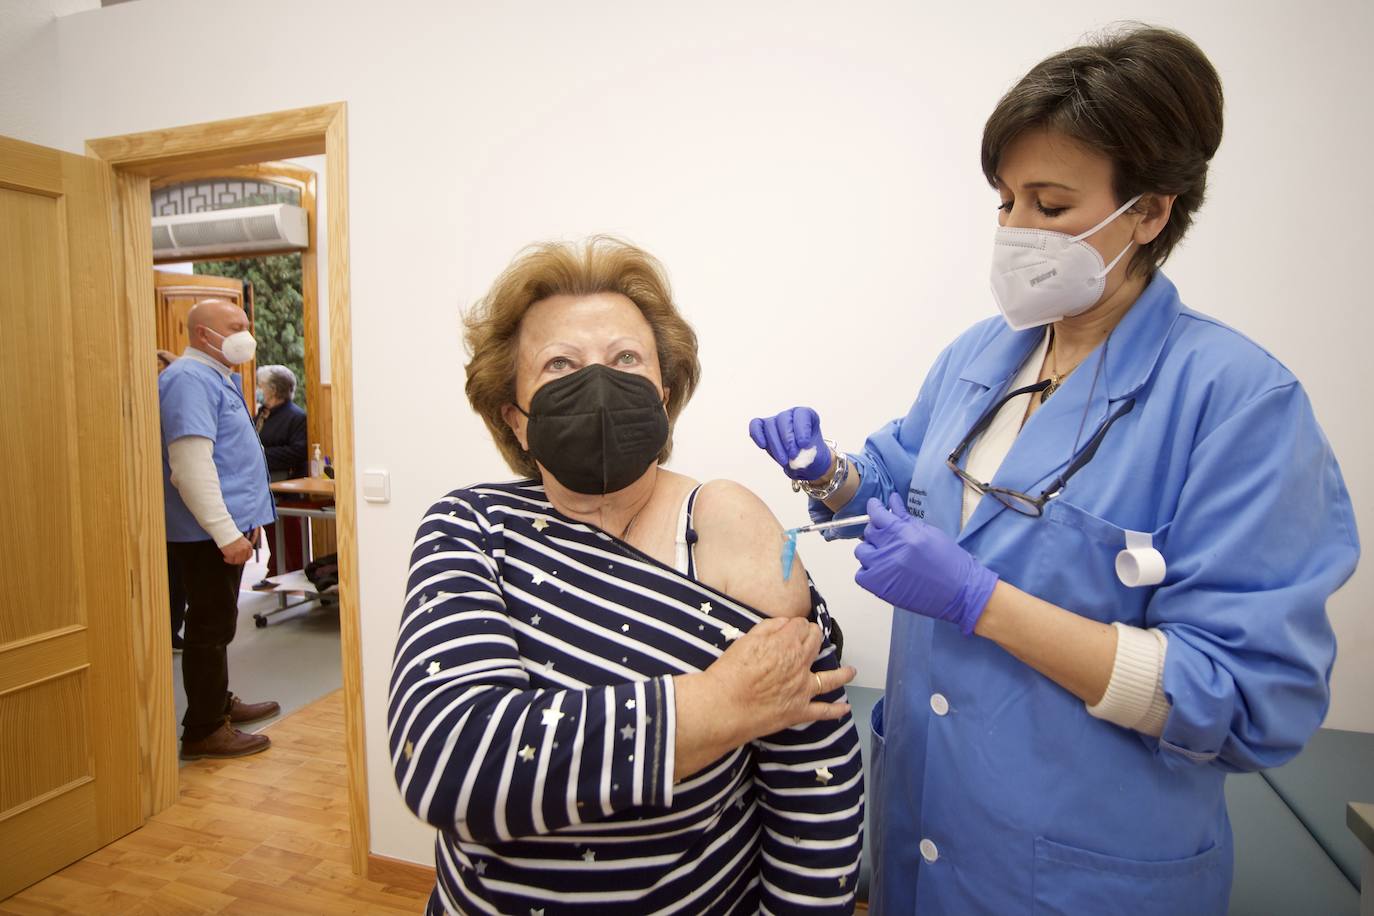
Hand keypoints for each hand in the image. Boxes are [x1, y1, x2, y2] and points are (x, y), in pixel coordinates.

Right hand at [221, 536, 252, 565]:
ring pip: (237, 561)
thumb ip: (243, 548)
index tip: (241, 559)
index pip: (249, 555)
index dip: (245, 558)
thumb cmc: (232, 535)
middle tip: (233, 560)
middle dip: (238, 561)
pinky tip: (225, 558)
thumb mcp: (242, 541)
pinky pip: (230, 560)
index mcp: (248, 546)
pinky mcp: (232, 554)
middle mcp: (245, 550)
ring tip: (228, 558)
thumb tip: (242, 556)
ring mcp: (238, 553)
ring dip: (232, 561)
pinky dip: (227, 560)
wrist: (226, 533)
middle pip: (243, 560)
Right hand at [707, 617, 854, 740]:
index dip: (796, 624)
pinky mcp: (799, 711)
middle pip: (816, 645)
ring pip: (830, 679)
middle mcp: (800, 664)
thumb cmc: (729, 672)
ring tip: (851, 672)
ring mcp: (803, 690)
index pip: (801, 625)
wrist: (725, 707)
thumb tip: (785, 623)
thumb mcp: (745, 640)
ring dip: (843, 674)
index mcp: (787, 643)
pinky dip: (836, 711)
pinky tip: (845, 709)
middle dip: (815, 638)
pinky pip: (823, 711)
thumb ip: (768, 628)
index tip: (791, 627)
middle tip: (812, 638)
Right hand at [748, 407, 832, 480]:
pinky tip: (762, 445)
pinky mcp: (763, 428)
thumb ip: (806, 452)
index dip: (802, 429)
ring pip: (770, 425)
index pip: (802, 414)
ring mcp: (775, 420)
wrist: (803, 464)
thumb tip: (793, 453)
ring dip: (776, 445)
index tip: (803, 444)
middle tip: (793, 455)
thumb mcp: (815, 454)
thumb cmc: (811, 456)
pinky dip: (757, 434)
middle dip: (788, 440)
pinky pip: (756, 425)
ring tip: (784, 461)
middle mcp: (790, 415)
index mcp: (807, 415)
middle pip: (784, 420)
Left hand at [854, 493, 998, 635]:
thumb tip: (892, 501)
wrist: (960, 591)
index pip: (877, 514)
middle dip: (877, 531)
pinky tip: (882, 571)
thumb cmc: (950, 560)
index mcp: (903, 533)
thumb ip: (906, 518)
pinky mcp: (880, 588)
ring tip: (886, 555)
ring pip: (862, 552)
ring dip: (871, 551)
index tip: (875, 506)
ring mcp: (882, 570)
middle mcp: (890, 550)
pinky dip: (868, 571)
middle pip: (869, 532)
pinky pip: (861, 575)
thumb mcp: (930, 532)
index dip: (874, 508)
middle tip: (890, 536)